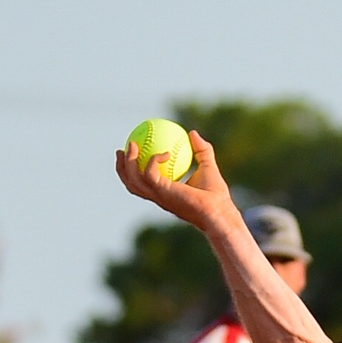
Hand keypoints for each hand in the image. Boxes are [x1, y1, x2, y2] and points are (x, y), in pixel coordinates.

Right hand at [115, 130, 235, 235]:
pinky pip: (149, 173)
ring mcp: (159, 196)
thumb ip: (201, 150)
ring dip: (128, 163)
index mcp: (165, 192)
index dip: (133, 168)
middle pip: (131, 184)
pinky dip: (153, 161)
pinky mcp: (163, 193)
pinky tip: (163, 153)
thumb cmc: (216, 195)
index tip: (132, 151)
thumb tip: (192, 132)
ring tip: (131, 145)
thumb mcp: (208, 166)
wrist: (219, 210)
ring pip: (133, 180)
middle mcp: (159, 196)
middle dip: (121, 168)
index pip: (143, 182)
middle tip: (122, 149)